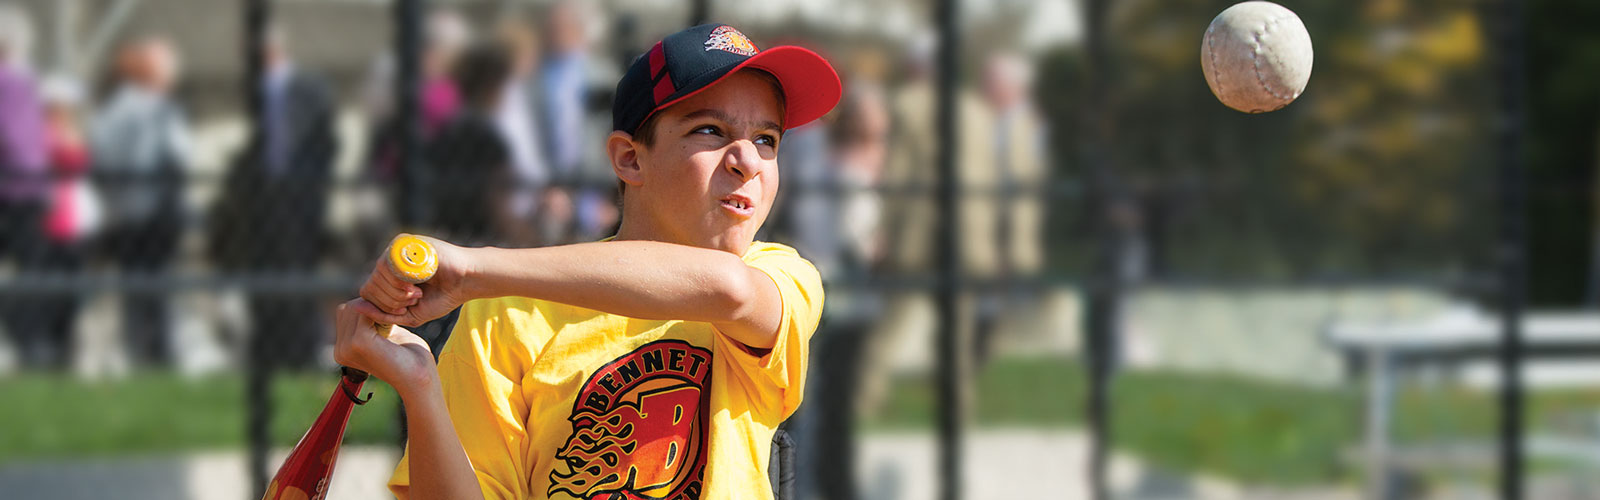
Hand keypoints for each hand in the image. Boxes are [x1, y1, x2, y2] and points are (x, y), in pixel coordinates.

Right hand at [334, 298, 437, 396]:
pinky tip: (395, 320)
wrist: (420, 377)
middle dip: (372, 307)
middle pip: (348, 309)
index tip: (390, 315)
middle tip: (394, 317)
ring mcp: (346, 347)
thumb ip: (371, 319)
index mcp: (342, 350)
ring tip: (394, 322)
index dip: (369, 308)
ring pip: (356, 308)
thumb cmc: (409, 356)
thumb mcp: (386, 334)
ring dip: (378, 308)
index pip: (345, 313)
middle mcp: (340, 351)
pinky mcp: (358, 342)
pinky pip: (365, 312)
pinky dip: (382, 311)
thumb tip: (360, 299)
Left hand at [359, 234, 473, 326]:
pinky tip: (417, 286)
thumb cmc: (442, 297)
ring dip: (396, 292)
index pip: (368, 292)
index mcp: (388, 276)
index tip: (406, 308)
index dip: (383, 305)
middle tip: (414, 300)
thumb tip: (356, 307)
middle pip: (370, 285)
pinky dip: (400, 282)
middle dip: (390, 301)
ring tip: (417, 293)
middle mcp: (388, 261)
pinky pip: (388, 264)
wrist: (466, 280)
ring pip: (377, 275)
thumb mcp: (410, 314)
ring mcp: (395, 249)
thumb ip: (384, 314)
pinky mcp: (404, 242)